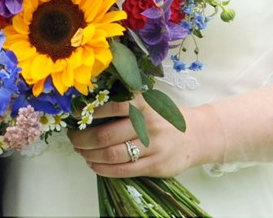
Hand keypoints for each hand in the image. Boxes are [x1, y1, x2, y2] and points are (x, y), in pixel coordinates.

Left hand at [67, 100, 223, 179]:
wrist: (198, 135)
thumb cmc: (165, 117)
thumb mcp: (149, 102)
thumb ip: (125, 104)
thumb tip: (88, 110)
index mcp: (143, 103)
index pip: (109, 106)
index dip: (88, 113)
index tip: (75, 116)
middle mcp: (148, 124)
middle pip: (105, 135)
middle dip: (83, 139)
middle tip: (74, 139)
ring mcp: (153, 147)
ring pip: (112, 155)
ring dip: (90, 155)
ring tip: (82, 152)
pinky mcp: (155, 166)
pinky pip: (123, 170)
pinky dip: (103, 169)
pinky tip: (95, 164)